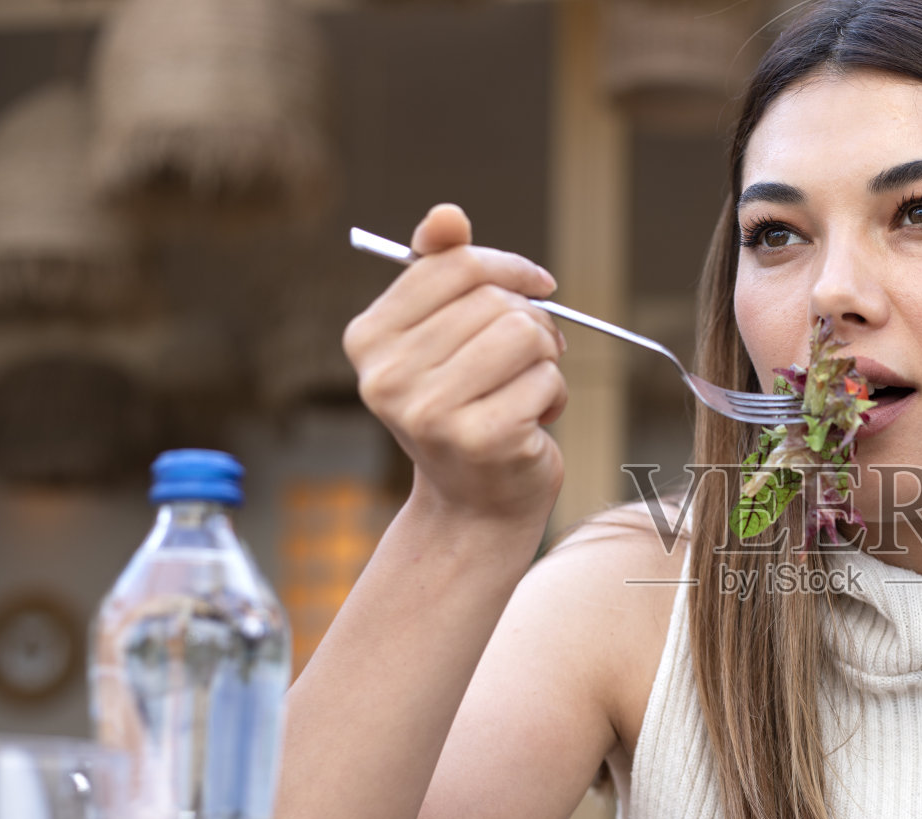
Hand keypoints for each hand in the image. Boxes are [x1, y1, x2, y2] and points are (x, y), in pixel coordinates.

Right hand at [344, 204, 568, 523]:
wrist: (474, 502)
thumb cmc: (465, 407)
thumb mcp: (444, 336)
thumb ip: (442, 271)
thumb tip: (448, 213)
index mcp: (368, 338)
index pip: (454, 265)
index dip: (509, 267)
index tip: (538, 285)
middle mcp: (387, 376)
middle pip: (496, 301)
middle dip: (531, 322)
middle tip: (532, 356)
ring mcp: (430, 412)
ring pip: (525, 335)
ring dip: (544, 361)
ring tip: (528, 389)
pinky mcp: (480, 439)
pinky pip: (545, 380)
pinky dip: (552, 396)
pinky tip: (532, 422)